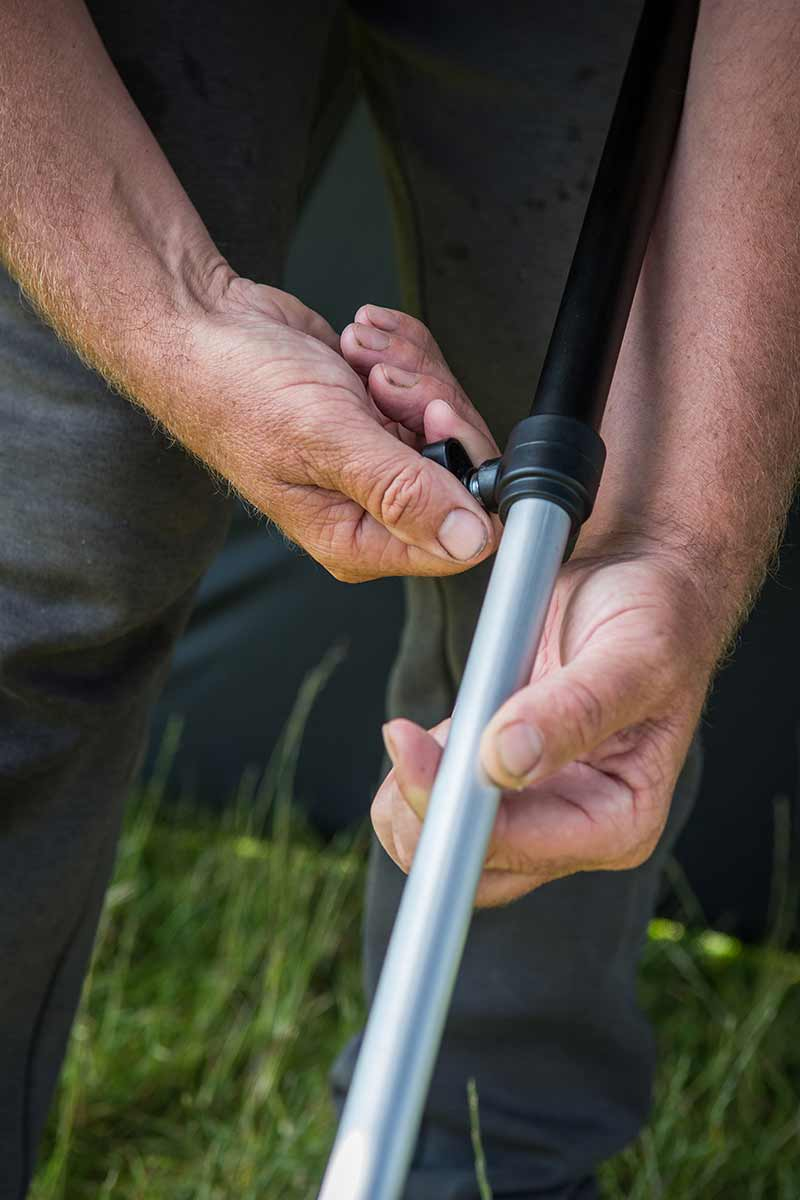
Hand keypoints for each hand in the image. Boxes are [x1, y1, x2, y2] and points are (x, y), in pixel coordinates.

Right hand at [187, 280, 497, 581]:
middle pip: (464, 468)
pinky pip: (429, 382)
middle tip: (380, 381)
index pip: (460, 537)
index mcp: (357, 539)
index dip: (465, 470)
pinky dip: (401, 351)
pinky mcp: (382, 417)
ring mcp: (380, 461)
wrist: (204, 328)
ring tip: (356, 358)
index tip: (433, 416)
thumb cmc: (237, 390)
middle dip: (431, 402)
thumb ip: (403, 492)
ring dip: (410, 368)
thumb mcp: (327, 441)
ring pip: (450, 417)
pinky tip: (357, 344)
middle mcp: (373, 510)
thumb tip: (468, 538)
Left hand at [377, 546, 716, 905]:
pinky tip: (431, 732)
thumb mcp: (630, 656)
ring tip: (418, 731)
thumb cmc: (655, 619)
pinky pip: (441, 808)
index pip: (518, 847)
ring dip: (410, 798)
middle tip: (404, 736)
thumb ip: (572, 710)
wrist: (643, 586)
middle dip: (422, 816)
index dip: (453, 806)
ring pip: (447, 846)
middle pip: (474, 868)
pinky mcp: (504, 785)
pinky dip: (419, 776)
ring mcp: (539, 814)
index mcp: (622, 821)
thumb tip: (504, 762)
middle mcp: (580, 832)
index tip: (409, 743)